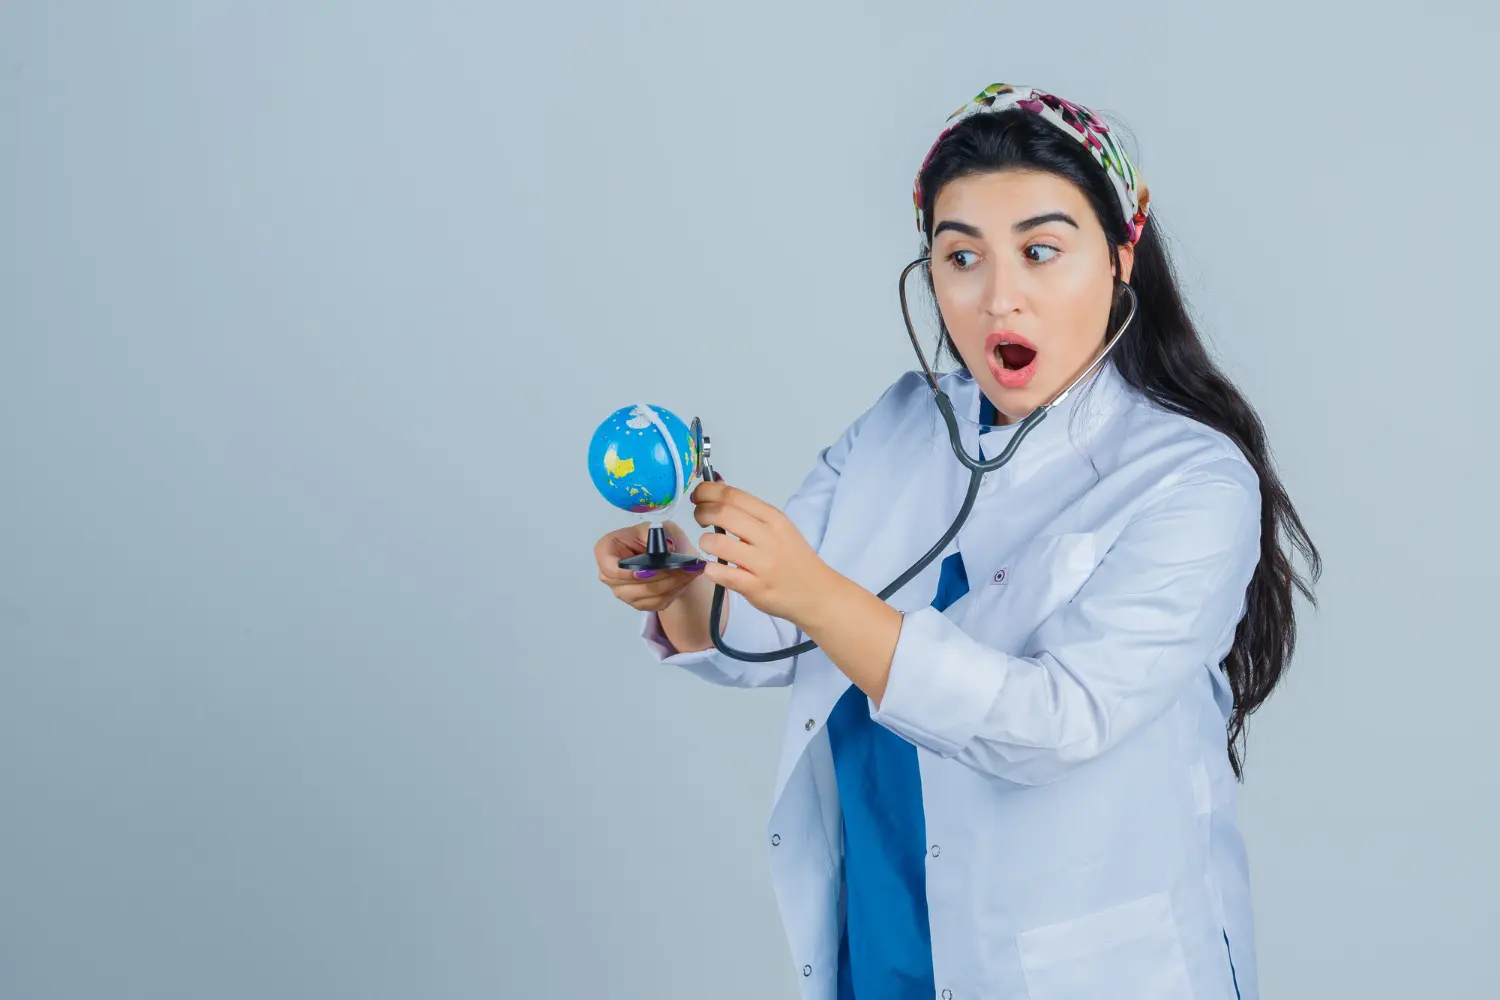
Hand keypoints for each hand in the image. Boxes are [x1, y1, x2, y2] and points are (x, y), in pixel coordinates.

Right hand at [594, 521, 704, 611]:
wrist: (668, 555)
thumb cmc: (656, 538)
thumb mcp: (656, 527)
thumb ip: (657, 534)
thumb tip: (667, 548)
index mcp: (607, 550)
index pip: (608, 566)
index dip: (626, 572)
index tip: (648, 570)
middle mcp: (610, 574)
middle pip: (629, 584)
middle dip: (658, 577)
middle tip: (681, 569)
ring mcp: (623, 591)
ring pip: (646, 595)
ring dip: (670, 584)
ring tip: (688, 573)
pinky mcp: (638, 603)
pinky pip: (655, 603)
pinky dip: (672, 592)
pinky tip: (683, 581)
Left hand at [690, 479, 835, 624]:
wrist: (817, 593)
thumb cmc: (793, 558)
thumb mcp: (779, 527)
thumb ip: (749, 512)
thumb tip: (716, 488)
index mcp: (774, 518)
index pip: (733, 496)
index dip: (707, 492)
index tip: (698, 496)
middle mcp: (768, 538)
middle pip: (722, 514)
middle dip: (701, 512)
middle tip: (699, 518)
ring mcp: (762, 564)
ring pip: (717, 544)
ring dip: (704, 542)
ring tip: (708, 545)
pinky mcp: (755, 588)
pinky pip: (722, 574)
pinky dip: (710, 569)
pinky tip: (714, 568)